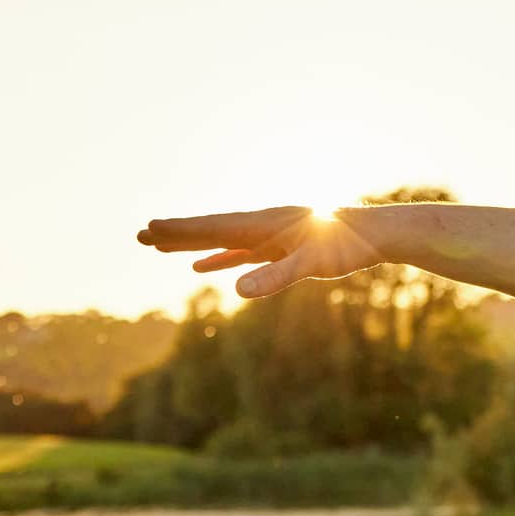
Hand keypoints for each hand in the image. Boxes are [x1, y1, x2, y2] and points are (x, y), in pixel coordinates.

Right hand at [136, 206, 383, 297]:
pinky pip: (241, 253)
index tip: (149, 229)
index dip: (180, 231)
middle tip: (138, 234)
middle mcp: (262, 225)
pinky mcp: (281, 248)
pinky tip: (202, 267)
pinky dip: (219, 258)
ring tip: (159, 246)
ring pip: (221, 240)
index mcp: (264, 224)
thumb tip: (236, 291)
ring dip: (190, 244)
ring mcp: (270, 236)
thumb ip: (275, 277)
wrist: (376, 234)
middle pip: (209, 230)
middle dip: (174, 234)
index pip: (212, 228)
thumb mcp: (311, 263)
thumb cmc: (347, 246)